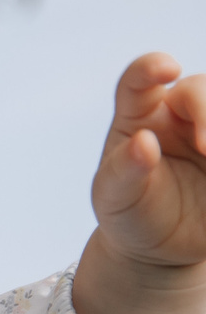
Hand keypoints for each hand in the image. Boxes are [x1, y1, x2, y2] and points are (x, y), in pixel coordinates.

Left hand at [92, 53, 205, 265]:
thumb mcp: (115, 197)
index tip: (166, 68)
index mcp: (139, 116)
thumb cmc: (130, 213)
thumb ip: (123, 170)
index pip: (138, 80)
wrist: (162, 246)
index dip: (151, 67)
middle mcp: (179, 113)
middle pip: (200, 88)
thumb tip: (143, 142)